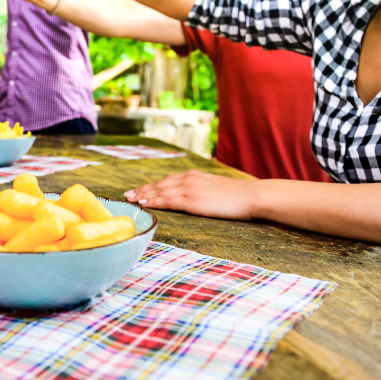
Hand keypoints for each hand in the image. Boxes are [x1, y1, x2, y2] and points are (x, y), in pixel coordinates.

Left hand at [125, 170, 258, 220]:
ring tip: (131, 199)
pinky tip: (145, 203)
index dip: (152, 185)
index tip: (139, 189)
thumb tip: (197, 197)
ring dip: (144, 195)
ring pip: (160, 191)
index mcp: (194, 175)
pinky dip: (155, 201)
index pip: (167, 180)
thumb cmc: (238, 196)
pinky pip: (168, 201)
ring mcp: (190, 189)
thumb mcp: (216, 188)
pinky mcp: (193, 200)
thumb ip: (203, 190)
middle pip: (160, 184)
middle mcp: (189, 179)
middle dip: (143, 189)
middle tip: (128, 194)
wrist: (252, 196)